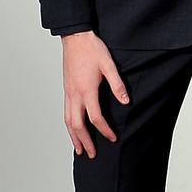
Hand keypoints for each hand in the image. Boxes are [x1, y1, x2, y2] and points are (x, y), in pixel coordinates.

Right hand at [62, 31, 129, 157]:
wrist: (75, 37)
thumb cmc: (92, 49)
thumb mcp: (109, 65)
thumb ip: (117, 85)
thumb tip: (126, 102)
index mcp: (86, 90)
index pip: (95, 117)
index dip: (104, 130)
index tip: (112, 138)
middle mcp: (74, 94)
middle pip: (77, 125)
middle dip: (84, 141)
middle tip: (91, 154)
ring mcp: (68, 92)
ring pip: (67, 121)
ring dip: (73, 137)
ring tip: (78, 149)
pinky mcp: (66, 89)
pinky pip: (65, 112)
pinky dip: (68, 125)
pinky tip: (72, 129)